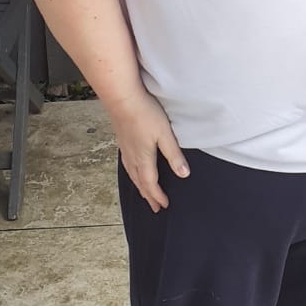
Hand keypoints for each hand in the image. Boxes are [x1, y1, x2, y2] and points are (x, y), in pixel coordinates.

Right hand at [108, 87, 189, 212]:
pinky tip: (133, 170)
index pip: (151, 183)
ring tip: (144, 193)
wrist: (122, 97)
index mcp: (143, 158)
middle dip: (148, 196)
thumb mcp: (165, 134)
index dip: (158, 196)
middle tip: (154, 207)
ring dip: (140, 186)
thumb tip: (183, 174)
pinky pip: (127, 165)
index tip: (164, 205)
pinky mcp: (122, 141)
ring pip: (132, 175)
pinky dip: (132, 174)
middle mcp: (132, 157)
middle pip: (140, 182)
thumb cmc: (144, 113)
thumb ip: (174, 155)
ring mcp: (125, 149)